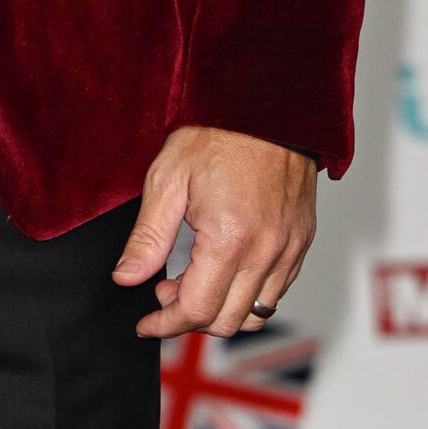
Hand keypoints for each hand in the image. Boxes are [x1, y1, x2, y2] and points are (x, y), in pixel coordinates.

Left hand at [112, 125, 316, 338]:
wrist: (266, 104)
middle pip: (226, 320)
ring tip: (190, 279)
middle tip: (163, 291)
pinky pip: (276, 291)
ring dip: (219, 309)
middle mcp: (267, 253)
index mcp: (231, 239)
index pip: (197, 310)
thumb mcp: (167, 179)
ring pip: (255, 313)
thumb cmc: (216, 134)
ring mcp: (289, 250)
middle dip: (189, 318)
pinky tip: (222, 268)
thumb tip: (126, 278)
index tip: (146, 324)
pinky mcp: (302, 243)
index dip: (165, 324)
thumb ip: (148, 237)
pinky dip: (247, 295)